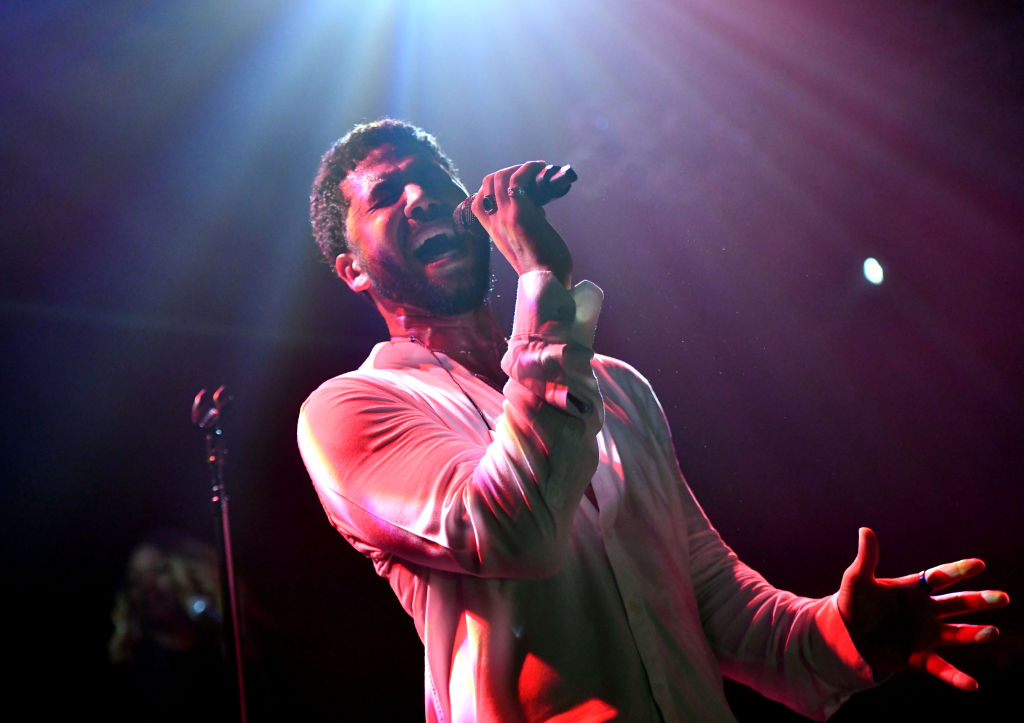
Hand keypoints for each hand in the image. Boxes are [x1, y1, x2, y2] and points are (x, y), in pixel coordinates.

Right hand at [471, 161, 572, 286]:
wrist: (547, 282)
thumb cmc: (544, 267)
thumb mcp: (524, 244)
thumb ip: (524, 225)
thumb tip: (537, 208)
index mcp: (493, 232)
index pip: (478, 202)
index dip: (490, 187)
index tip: (511, 184)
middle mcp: (495, 223)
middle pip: (486, 183)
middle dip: (506, 170)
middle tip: (526, 172)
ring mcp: (505, 217)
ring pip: (499, 177)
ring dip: (518, 167)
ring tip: (536, 167)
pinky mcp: (520, 213)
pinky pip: (517, 180)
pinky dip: (528, 168)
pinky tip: (540, 167)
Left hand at [838, 527, 1008, 689]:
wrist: (845, 635)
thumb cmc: (853, 603)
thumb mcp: (856, 580)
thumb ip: (866, 558)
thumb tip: (866, 530)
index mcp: (912, 589)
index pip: (939, 577)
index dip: (958, 570)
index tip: (979, 564)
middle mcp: (925, 611)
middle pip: (956, 604)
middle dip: (978, 600)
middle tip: (1002, 598)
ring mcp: (924, 634)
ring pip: (955, 634)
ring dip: (974, 634)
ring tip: (993, 632)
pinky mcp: (917, 657)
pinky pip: (940, 667)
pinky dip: (956, 677)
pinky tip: (973, 685)